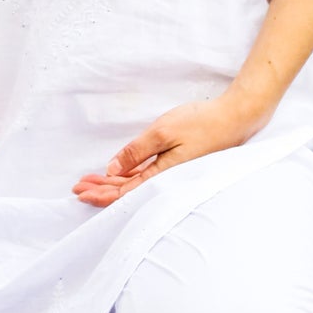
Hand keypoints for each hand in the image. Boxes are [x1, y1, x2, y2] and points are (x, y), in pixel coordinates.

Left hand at [71, 93, 260, 206]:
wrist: (234, 118)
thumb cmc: (201, 123)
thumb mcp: (163, 132)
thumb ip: (137, 151)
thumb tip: (112, 169)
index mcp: (162, 176)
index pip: (124, 193)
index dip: (101, 194)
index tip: (80, 192)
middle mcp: (166, 179)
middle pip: (127, 192)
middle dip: (101, 190)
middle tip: (77, 188)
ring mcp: (172, 172)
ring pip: (136, 184)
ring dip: (112, 183)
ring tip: (91, 181)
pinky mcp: (176, 163)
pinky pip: (147, 175)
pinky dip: (129, 175)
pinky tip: (118, 174)